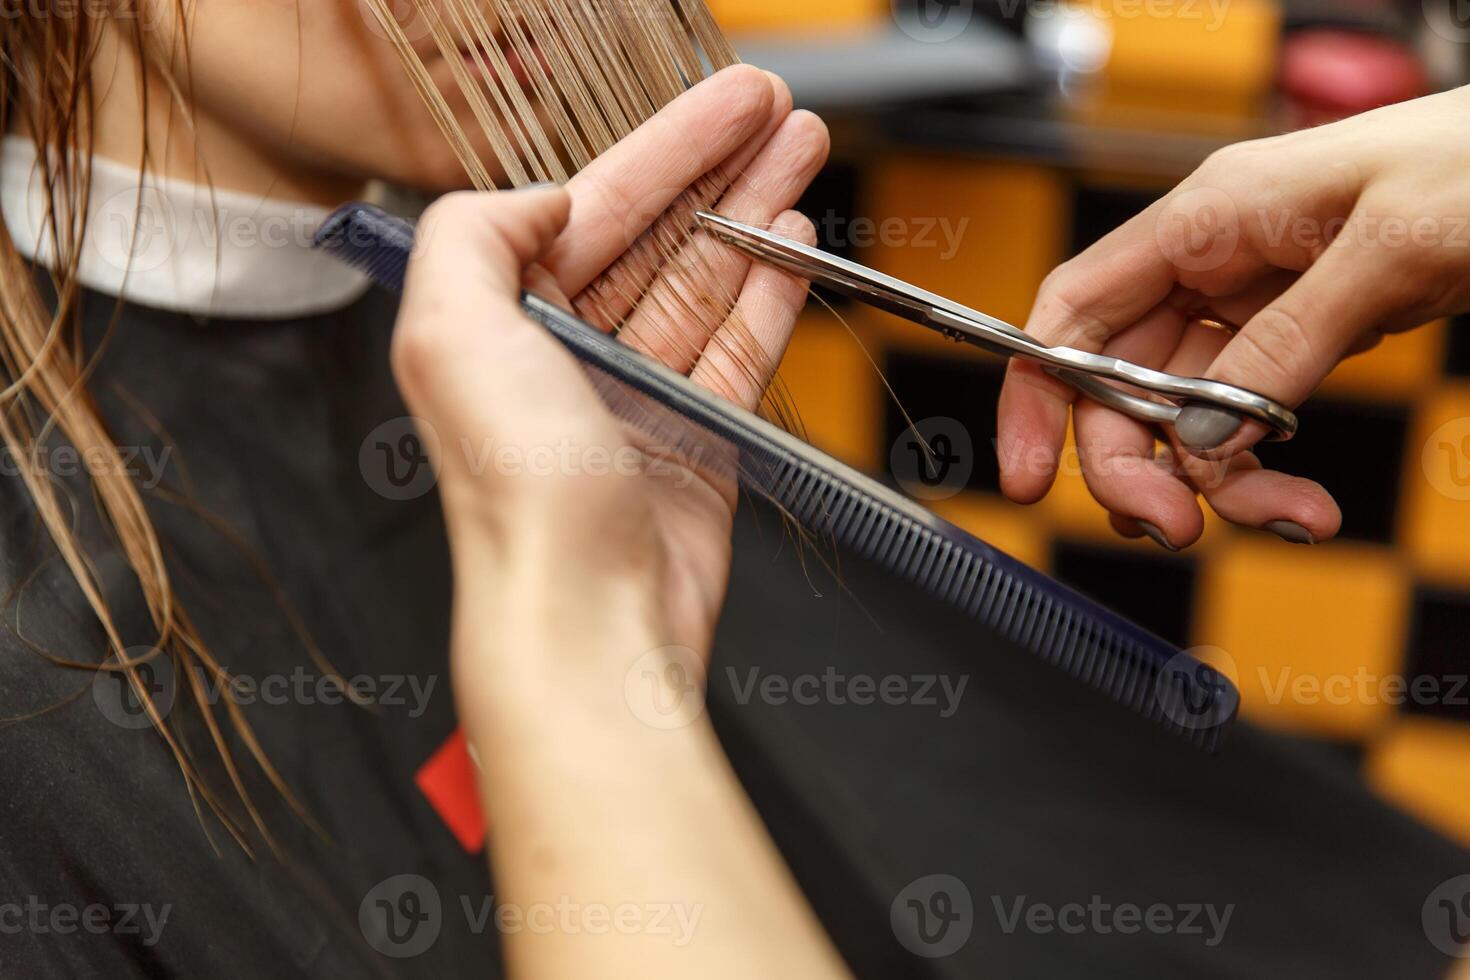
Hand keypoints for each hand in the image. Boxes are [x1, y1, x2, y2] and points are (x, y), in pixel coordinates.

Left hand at [388, 74, 848, 978]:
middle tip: (779, 112)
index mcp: (503, 325)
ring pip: (705, 281)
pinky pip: (737, 345)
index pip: (594, 207)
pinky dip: (767, 293)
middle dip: (720, 166)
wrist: (591, 619)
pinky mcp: (696, 440)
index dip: (666, 147)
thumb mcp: (448, 334)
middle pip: (658, 235)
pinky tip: (792, 244)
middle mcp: (566, 357)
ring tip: (801, 155)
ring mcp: (637, 398)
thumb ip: (472, 234)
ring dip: (754, 215)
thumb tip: (542, 199)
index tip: (728, 102)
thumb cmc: (520, 500)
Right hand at [997, 85, 1469, 549]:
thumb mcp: (1387, 247)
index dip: (1035, 394)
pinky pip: (1240, 421)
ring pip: (1180, 419)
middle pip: (1118, 384)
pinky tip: (1300, 502)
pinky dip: (1259, 474)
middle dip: (1137, 465)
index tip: (1031, 475)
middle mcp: (1210, 263)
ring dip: (1214, 486)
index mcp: (1206, 218)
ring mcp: (1248, 303)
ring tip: (1286, 519)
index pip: (1075, 311)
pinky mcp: (1290, 335)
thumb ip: (1286, 341)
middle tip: (1174, 528)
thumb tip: (1204, 433)